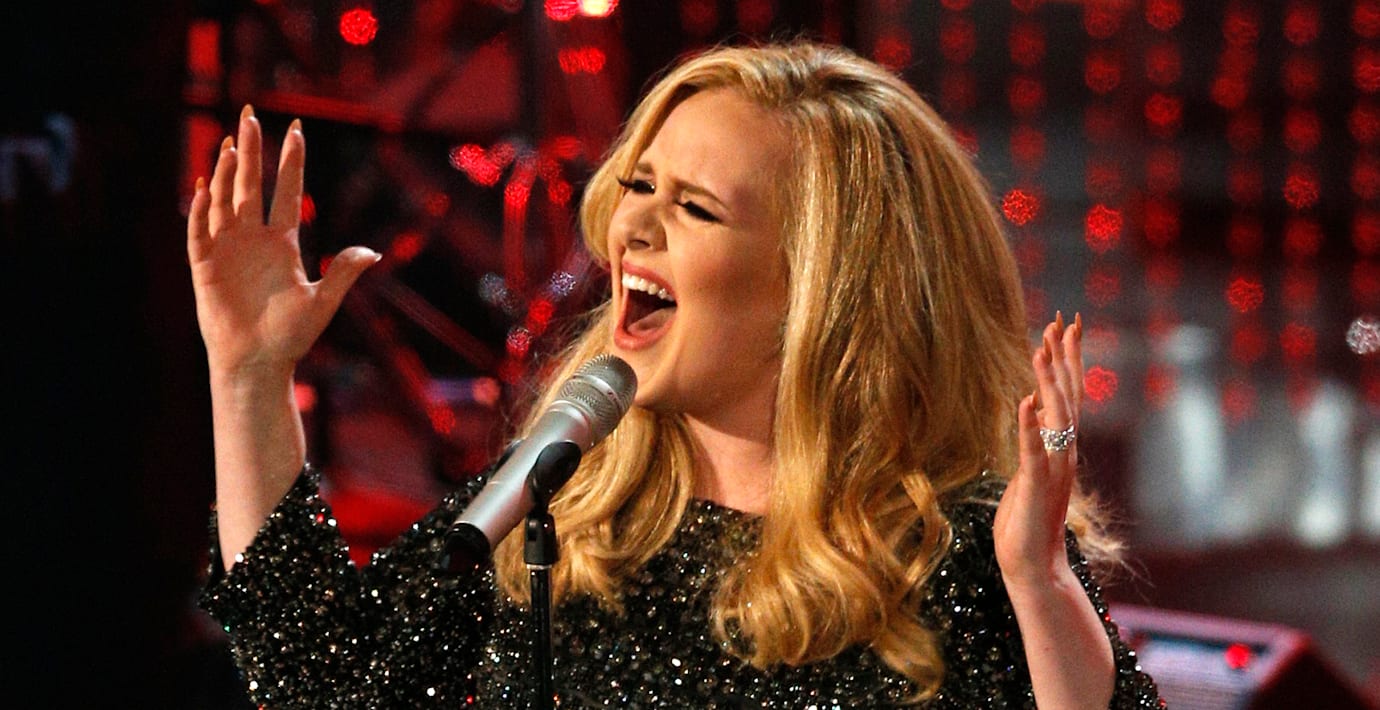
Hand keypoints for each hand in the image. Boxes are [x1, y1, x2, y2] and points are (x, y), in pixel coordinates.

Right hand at [187, 105, 378, 378]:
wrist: (257, 362)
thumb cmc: (290, 335)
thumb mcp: (322, 301)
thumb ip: (343, 273)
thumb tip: (373, 252)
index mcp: (283, 242)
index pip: (287, 192)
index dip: (291, 162)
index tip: (296, 129)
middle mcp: (253, 238)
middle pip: (251, 184)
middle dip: (251, 150)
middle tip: (251, 114)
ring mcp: (227, 248)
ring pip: (225, 200)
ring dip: (226, 171)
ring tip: (231, 141)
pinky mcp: (205, 265)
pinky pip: (200, 230)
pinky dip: (202, 208)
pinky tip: (207, 184)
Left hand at [993, 312, 1083, 586]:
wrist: (1033, 565)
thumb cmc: (1026, 521)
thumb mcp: (1029, 470)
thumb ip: (1034, 439)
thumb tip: (1032, 406)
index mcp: (1061, 448)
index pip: (1068, 395)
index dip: (1067, 360)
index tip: (1065, 327)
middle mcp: (1064, 453)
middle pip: (1068, 396)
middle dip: (1064, 358)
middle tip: (1062, 321)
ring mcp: (1052, 469)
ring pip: (1055, 417)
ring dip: (1047, 382)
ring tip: (1038, 350)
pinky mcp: (1036, 486)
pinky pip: (1032, 452)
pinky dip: (1028, 427)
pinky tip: (1024, 403)